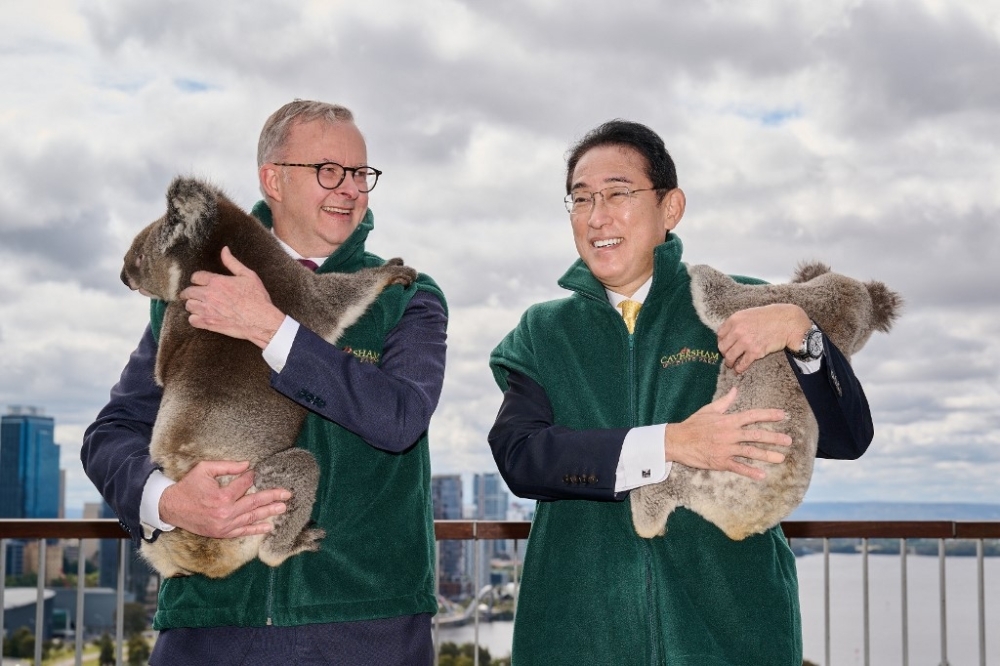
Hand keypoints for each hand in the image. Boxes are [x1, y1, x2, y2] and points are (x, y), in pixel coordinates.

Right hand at [158, 460, 290, 537]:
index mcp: (221, 496)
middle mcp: (225, 513)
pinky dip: (256, 529)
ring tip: (283, 507)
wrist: (171, 508)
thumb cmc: (188, 486)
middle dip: (273, 497)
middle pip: (255, 503)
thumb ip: (227, 466)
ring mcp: (225, 525)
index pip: (244, 485)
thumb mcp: (204, 469)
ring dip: (269, 512)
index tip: (254, 473)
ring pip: (252, 517)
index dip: (251, 477)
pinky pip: (243, 532)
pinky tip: (269, 527)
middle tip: (287, 494)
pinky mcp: (222, 533)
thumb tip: (247, 465)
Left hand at [180, 246, 285, 347]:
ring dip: (193, 305)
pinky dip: (194, 319)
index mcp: (217, 282)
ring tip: (198, 306)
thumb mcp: (248, 275)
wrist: (261, 320)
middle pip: (188, 292)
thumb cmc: (257, 298)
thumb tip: (224, 250)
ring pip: (189, 306)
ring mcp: (208, 310)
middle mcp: (209, 295)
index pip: (196, 276)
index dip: (197, 279)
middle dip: (190, 292)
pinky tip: (201, 317)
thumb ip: (232, 262)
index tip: (198, 282)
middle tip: (193, 295)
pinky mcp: (209, 323)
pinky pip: (192, 320)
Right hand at [664, 387, 790, 479]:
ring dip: (767, 455)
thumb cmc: (692, 425)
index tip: (783, 415)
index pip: (752, 415)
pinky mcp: (720, 461)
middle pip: (756, 435)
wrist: (677, 441)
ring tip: (781, 458)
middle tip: (788, 441)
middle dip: (773, 438)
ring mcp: (726, 448)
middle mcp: (730, 434)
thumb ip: (725, 402)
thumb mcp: (709, 410)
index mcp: (728, 420)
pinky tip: (762, 475)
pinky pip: (738, 467)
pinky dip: (750, 472)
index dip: (768, 415)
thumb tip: (735, 390)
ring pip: (750, 452)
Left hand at [716, 303, 810, 372]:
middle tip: (728, 355)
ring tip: (732, 364)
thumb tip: (729, 334)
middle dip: (724, 352)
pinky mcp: (755, 352)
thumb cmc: (770, 316)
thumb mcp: (749, 314)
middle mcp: (737, 330)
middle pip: (722, 347)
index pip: (719, 334)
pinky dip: (739, 368)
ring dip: (729, 362)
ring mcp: (745, 342)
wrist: (787, 322)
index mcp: (735, 319)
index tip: (726, 345)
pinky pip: (742, 364)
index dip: (722, 341)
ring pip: (729, 357)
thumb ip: (738, 323)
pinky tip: (739, 369)